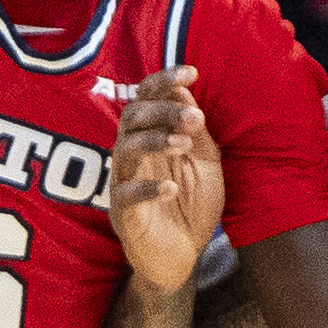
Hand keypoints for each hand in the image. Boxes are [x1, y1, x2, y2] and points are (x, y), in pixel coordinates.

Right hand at [110, 67, 225, 291]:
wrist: (184, 256)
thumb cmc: (191, 205)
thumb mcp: (205, 164)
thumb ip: (197, 132)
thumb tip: (186, 92)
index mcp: (150, 136)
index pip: (147, 97)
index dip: (164, 80)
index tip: (191, 72)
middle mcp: (132, 154)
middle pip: (132, 117)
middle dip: (163, 110)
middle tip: (194, 117)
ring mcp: (122, 183)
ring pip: (124, 149)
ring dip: (154, 141)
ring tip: (184, 144)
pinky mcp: (121, 214)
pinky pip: (124, 195)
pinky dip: (146, 188)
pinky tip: (171, 188)